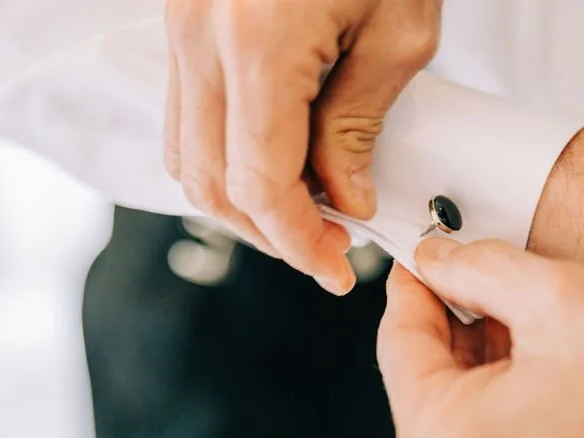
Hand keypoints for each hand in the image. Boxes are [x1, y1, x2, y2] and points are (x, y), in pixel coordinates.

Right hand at [164, 0, 442, 294]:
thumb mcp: (399, 30)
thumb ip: (359, 126)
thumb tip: (342, 198)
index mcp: (257, 39)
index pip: (259, 184)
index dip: (297, 241)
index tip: (333, 266)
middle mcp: (201, 34)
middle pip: (211, 183)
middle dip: (267, 232)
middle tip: (324, 245)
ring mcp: (184, 25)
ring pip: (187, 156)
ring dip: (241, 198)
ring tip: (304, 204)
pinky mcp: (185, 20)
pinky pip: (187, 115)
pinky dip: (226, 153)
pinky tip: (276, 156)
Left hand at [377, 238, 583, 437]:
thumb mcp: (561, 298)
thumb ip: (479, 267)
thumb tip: (435, 259)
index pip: (396, 342)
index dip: (414, 287)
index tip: (428, 259)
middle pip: (424, 382)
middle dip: (456, 328)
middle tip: (495, 288)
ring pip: (455, 416)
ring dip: (483, 368)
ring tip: (537, 336)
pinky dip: (503, 412)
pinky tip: (548, 383)